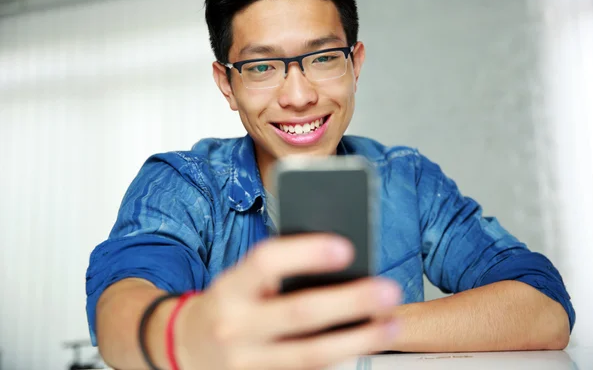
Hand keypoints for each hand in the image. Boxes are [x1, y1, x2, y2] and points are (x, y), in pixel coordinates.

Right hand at [176, 234, 401, 369]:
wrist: (189, 349)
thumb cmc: (227, 305)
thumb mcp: (239, 280)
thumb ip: (275, 272)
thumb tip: (336, 264)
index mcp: (230, 288)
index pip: (266, 261)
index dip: (306, 253)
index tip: (346, 247)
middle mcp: (235, 326)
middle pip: (299, 312)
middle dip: (350, 301)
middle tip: (388, 290)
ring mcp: (247, 363)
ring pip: (310, 354)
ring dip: (358, 339)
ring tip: (390, 324)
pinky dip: (340, 359)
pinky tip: (364, 345)